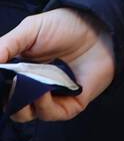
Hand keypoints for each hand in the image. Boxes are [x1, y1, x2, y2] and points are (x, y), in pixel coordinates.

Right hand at [0, 9, 115, 122]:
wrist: (98, 26)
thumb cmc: (64, 26)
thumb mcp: (28, 31)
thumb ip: (5, 46)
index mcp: (19, 72)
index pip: (2, 90)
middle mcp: (33, 88)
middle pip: (9, 106)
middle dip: (6, 97)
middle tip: (10, 83)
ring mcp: (50, 98)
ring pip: (25, 114)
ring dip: (21, 103)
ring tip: (25, 84)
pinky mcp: (69, 104)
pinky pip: (49, 114)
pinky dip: (42, 105)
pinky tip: (42, 90)